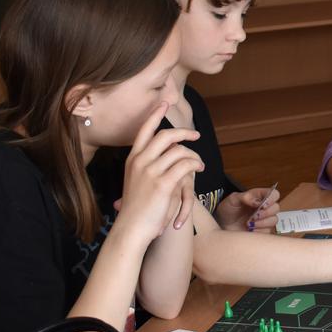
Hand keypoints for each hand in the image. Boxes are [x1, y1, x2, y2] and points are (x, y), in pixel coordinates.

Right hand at [117, 102, 203, 245]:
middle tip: (196, 135)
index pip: (144, 130)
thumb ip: (149, 165)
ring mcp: (150, 171)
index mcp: (132, 159)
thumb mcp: (138, 181)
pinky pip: (185, 164)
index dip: (155, 115)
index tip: (165, 103)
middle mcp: (140, 161)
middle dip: (184, 132)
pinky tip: (199, 169)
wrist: (131, 228)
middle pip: (165, 135)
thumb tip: (167, 154)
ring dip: (193, 154)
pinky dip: (195, 164)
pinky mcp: (163, 183)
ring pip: (179, 150)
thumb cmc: (136, 208)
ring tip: (199, 164)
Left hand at [217, 186, 280, 231]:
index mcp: (259, 197)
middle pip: (276, 208)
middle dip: (265, 213)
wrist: (221, 226)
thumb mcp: (233, 200)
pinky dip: (259, 231)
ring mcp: (264, 220)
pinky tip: (250, 230)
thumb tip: (257, 201)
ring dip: (262, 223)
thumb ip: (246, 197)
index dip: (272, 198)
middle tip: (254, 216)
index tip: (263, 204)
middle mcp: (264, 208)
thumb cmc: (227, 211)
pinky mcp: (262, 231)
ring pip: (273, 220)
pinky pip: (268, 232)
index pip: (274, 194)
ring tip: (249, 224)